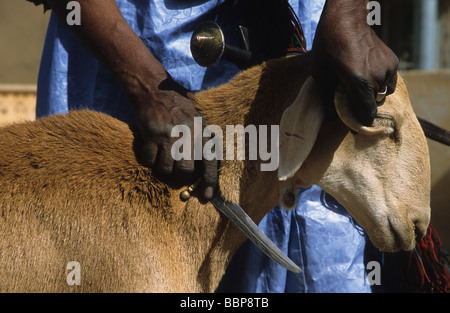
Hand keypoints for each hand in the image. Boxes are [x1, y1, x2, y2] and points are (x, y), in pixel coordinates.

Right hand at [134, 77, 217, 199]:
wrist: (155, 90)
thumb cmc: (180, 108)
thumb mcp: (199, 119)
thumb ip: (203, 141)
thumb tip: (204, 171)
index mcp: (202, 132)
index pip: (210, 163)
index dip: (208, 182)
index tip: (206, 198)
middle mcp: (187, 135)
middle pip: (185, 171)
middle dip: (180, 179)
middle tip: (176, 176)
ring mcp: (168, 136)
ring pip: (165, 169)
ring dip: (163, 171)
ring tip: (163, 163)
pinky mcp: (151, 135)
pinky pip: (148, 160)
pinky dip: (148, 161)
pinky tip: (151, 153)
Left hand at [311, 0, 398, 125]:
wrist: (346, 19)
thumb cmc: (328, 47)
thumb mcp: (320, 75)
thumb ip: (327, 100)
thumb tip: (332, 119)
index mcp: (359, 82)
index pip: (367, 114)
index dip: (359, 121)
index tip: (352, 122)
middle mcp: (377, 77)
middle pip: (373, 105)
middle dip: (361, 105)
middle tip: (348, 98)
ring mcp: (388, 69)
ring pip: (382, 94)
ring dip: (370, 94)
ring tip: (356, 83)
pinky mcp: (393, 62)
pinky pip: (388, 82)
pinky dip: (379, 83)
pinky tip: (366, 74)